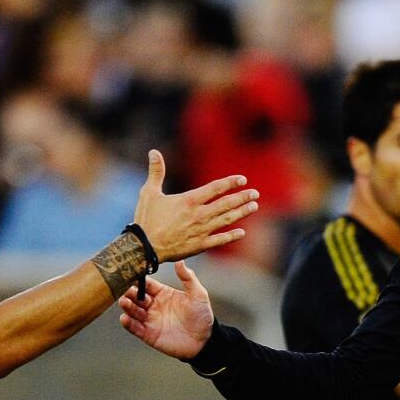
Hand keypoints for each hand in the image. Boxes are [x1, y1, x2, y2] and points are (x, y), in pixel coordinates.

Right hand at [119, 260, 213, 358]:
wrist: (204, 340)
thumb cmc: (202, 316)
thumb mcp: (198, 294)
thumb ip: (188, 278)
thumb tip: (180, 261)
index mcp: (162, 293)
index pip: (146, 284)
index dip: (138, 279)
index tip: (130, 273)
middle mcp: (153, 305)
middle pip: (136, 296)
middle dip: (129, 292)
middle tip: (124, 289)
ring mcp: (150, 320)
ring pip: (133, 311)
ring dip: (127, 306)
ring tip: (124, 301)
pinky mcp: (148, 334)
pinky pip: (135, 328)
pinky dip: (128, 324)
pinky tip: (124, 318)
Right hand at [132, 150, 257, 260]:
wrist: (144, 247)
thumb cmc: (146, 220)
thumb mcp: (149, 192)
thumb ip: (156, 172)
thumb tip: (154, 152)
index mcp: (189, 201)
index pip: (216, 188)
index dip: (230, 183)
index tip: (242, 179)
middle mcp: (199, 215)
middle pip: (226, 204)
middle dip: (242, 197)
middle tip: (255, 193)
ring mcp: (201, 231)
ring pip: (226, 220)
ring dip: (241, 213)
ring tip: (254, 207)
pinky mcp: (199, 245)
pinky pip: (219, 240)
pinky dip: (231, 236)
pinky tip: (242, 232)